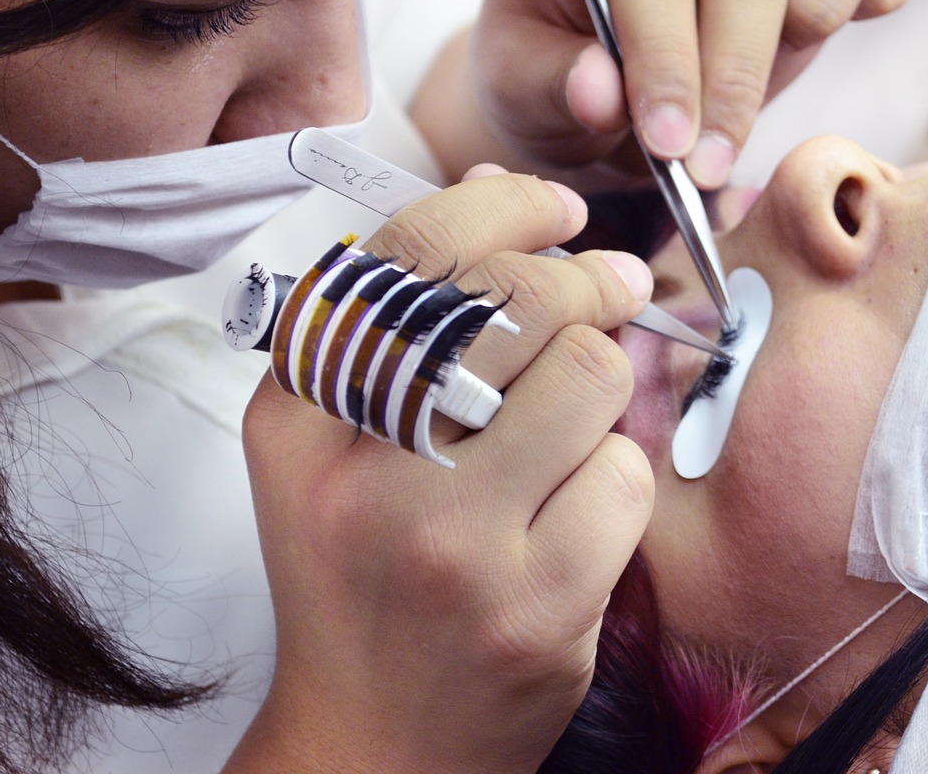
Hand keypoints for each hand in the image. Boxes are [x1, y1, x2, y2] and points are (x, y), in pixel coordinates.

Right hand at [227, 173, 654, 772]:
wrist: (374, 741)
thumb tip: (504, 214)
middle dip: (589, 279)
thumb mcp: (318, 451)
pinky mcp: (542, 605)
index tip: (555, 212)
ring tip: (573, 425)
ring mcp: (459, 544)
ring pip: (594, 377)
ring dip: (603, 385)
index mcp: (300, 419)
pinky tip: (575, 514)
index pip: (411, 257)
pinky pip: (627, 477)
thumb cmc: (358, 576)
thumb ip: (386, 332)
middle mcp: (368, 474)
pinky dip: (615, 479)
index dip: (505, 207)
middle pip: (521, 302)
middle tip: (612, 288)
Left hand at [473, 0, 925, 188]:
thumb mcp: (524, 82)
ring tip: (758, 88)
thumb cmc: (559, 62)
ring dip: (810, 26)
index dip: (663, 59)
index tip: (670, 146)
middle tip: (710, 166)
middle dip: (733, 78)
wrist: (610, 58)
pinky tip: (801, 36)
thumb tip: (599, 91)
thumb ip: (553, 84)